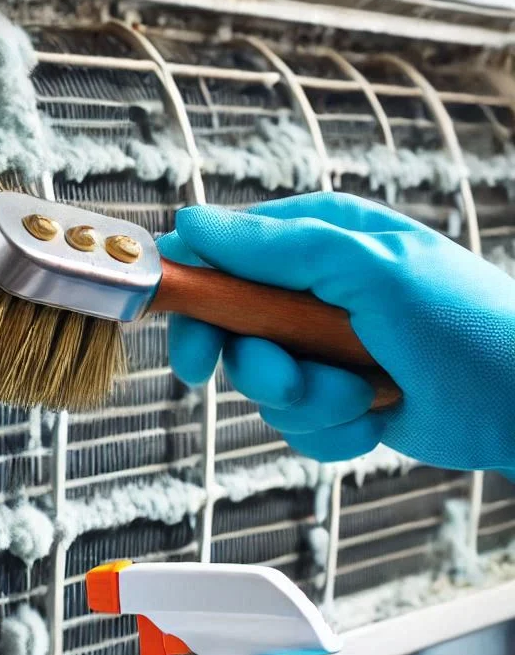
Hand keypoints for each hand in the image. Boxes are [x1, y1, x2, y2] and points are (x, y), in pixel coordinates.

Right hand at [160, 194, 514, 469]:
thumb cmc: (465, 325)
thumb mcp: (371, 270)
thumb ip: (278, 247)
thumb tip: (190, 224)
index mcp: (317, 239)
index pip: (222, 255)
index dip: (197, 298)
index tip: (191, 344)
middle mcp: (311, 289)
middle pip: (229, 329)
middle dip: (260, 367)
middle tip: (287, 380)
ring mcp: (321, 345)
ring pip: (260, 385)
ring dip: (310, 402)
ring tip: (365, 395)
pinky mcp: (334, 396)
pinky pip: (295, 423)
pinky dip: (332, 429)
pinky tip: (376, 416)